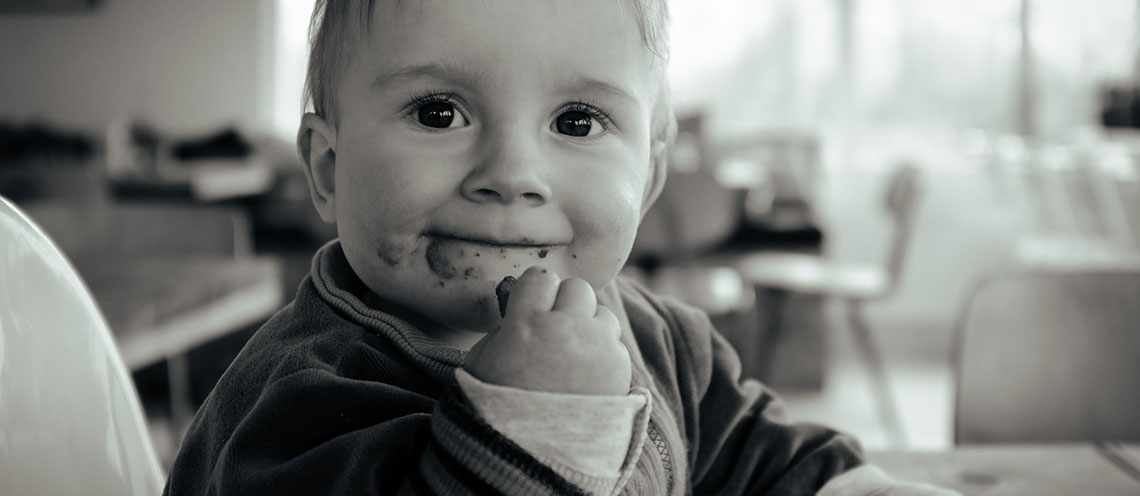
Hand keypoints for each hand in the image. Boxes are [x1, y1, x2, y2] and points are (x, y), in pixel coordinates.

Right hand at [463, 266, 630, 395]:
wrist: (533, 455)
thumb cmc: (497, 409)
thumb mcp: (481, 361)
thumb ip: (504, 327)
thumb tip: (521, 309)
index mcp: (525, 324)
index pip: (541, 277)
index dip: (537, 291)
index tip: (533, 306)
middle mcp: (565, 329)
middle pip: (577, 288)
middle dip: (566, 305)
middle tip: (555, 330)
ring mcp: (597, 348)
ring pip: (602, 313)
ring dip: (590, 327)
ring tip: (573, 355)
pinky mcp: (619, 368)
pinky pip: (616, 343)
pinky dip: (604, 354)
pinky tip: (586, 375)